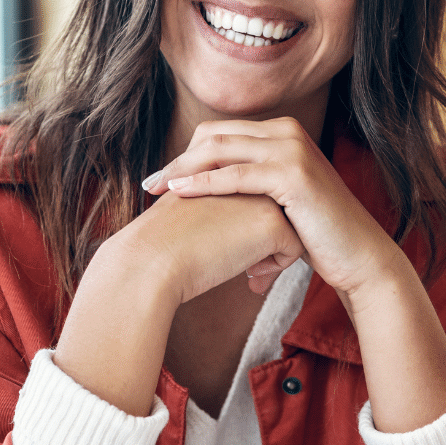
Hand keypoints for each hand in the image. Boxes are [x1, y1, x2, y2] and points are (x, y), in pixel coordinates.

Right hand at [54, 188, 303, 413]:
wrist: (151, 260)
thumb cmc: (161, 244)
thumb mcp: (191, 212)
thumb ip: (217, 208)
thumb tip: (237, 228)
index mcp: (223, 166)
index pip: (255, 193)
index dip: (251, 223)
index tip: (237, 248)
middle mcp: (245, 173)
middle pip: (277, 205)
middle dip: (270, 237)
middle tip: (254, 268)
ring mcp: (261, 195)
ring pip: (291, 224)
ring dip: (275, 252)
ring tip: (254, 273)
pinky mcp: (272, 223)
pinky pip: (294, 248)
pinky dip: (277, 267)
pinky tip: (251, 278)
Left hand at [143, 117, 396, 304]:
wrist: (356, 256)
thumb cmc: (315, 235)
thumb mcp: (276, 201)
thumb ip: (249, 186)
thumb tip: (205, 189)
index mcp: (282, 133)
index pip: (220, 133)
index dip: (186, 153)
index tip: (161, 178)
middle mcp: (287, 132)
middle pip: (215, 135)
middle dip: (178, 158)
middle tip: (151, 183)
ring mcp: (292, 150)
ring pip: (221, 149)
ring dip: (183, 168)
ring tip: (157, 189)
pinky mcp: (293, 175)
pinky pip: (236, 175)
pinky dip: (204, 183)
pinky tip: (179, 193)